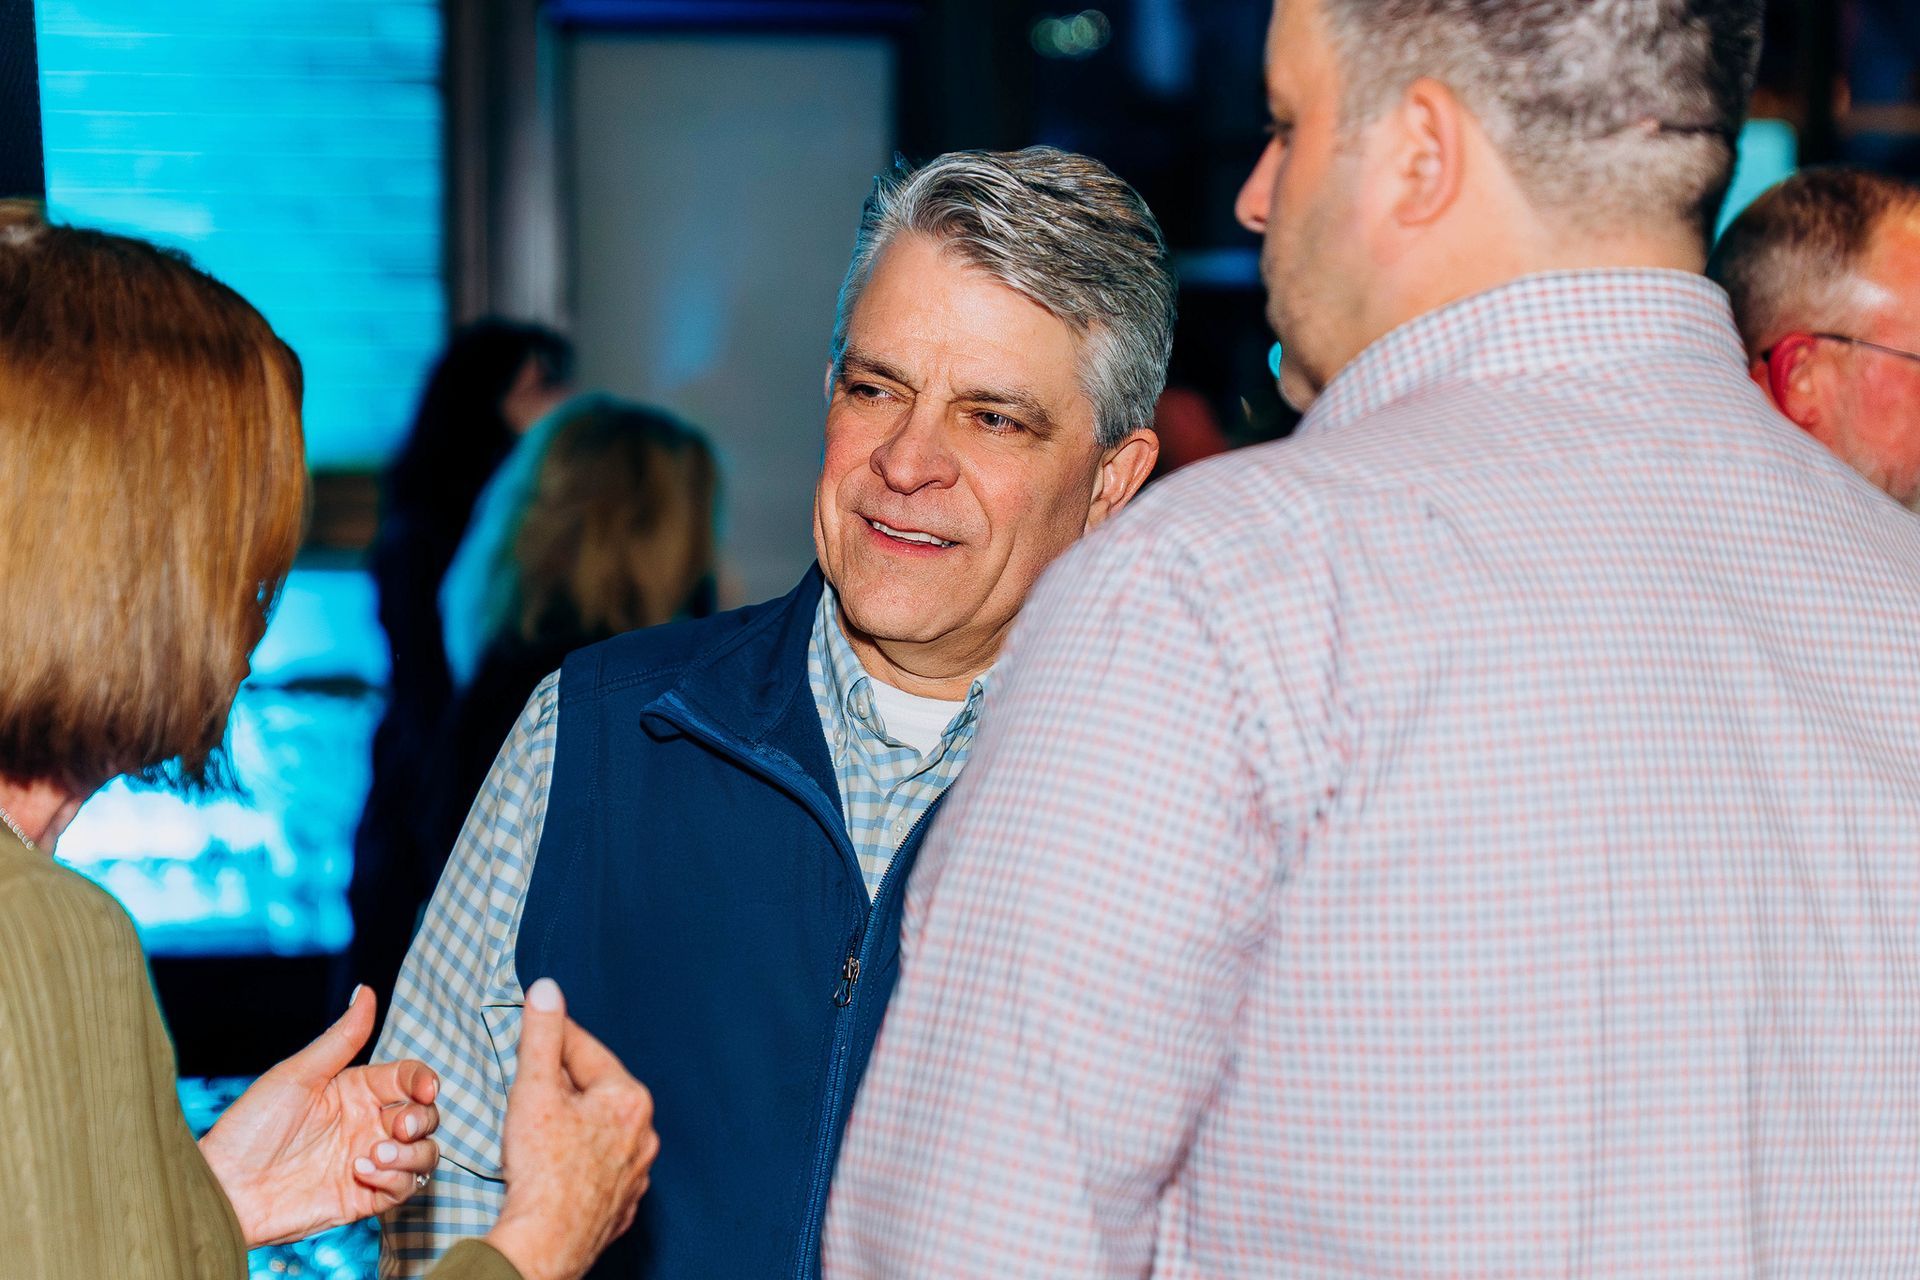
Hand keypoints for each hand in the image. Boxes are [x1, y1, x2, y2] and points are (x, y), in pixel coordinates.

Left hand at [199, 986, 441, 1246]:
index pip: (408, 1079)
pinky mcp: (366, 1198)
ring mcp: (369, 1162)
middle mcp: (368, 1125)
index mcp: (356, 1091)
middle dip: (422, 1119)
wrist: (225, 1190)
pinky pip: (405, 1188)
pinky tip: (363, 1172)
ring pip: (425, 1154)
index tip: (426, 1090)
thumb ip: (341, 1038)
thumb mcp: (297, 1076)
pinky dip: (396, 1179)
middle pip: (425, 1116)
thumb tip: (366, 990)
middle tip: (400, 1128)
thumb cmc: (250, 1128)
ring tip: (375, 1155)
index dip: (424, 1081)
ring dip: (413, 1153)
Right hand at [485, 978, 659, 1279]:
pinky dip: (580, 1158)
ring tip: (540, 1123)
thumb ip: (541, 1035)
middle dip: (564, 1081)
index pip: (586, 1050)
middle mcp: (643, 1134)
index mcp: (629, 1098)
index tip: (534, 1024)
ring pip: (600, 1131)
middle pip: (596, 1091)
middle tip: (530, 1078)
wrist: (547, 1243)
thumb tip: (547, 990)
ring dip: (574, 1121)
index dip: (554, 1036)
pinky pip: (600, 1167)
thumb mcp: (535, 1088)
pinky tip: (557, 1163)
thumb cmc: (543, 1168)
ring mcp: (636, 1173)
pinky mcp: (622, 1205)